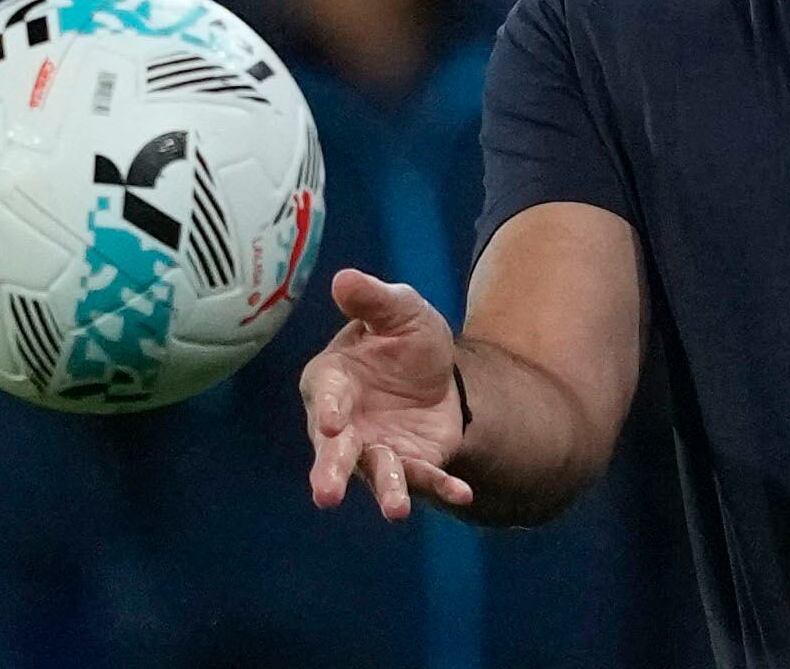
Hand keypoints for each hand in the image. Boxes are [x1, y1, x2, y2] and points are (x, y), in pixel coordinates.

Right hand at [301, 268, 475, 519]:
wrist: (436, 370)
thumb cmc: (400, 336)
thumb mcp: (398, 309)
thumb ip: (372, 298)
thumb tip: (345, 278)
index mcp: (333, 380)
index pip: (326, 397)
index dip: (330, 410)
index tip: (335, 424)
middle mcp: (346, 424)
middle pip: (335, 451)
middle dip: (331, 471)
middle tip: (326, 495)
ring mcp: (377, 448)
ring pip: (377, 474)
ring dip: (386, 491)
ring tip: (396, 511)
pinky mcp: (412, 463)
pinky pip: (425, 478)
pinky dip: (442, 487)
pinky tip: (463, 493)